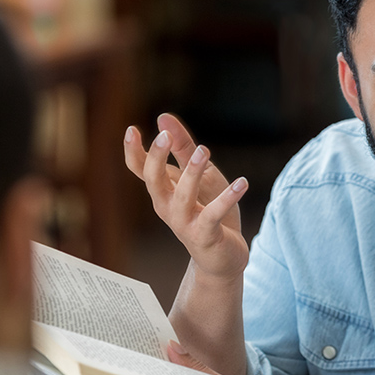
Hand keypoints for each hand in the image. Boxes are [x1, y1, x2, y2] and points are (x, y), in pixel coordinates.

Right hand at [124, 114, 248, 281]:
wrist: (223, 257)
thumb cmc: (208, 211)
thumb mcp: (200, 174)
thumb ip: (184, 148)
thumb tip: (163, 118)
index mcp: (163, 191)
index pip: (140, 169)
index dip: (133, 151)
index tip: (132, 130)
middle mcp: (167, 206)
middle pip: (153, 180)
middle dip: (156, 158)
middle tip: (165, 136)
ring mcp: (184, 222)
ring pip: (182, 196)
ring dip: (191, 173)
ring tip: (203, 150)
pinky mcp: (206, 235)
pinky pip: (214, 214)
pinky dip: (228, 198)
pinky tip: (242, 182)